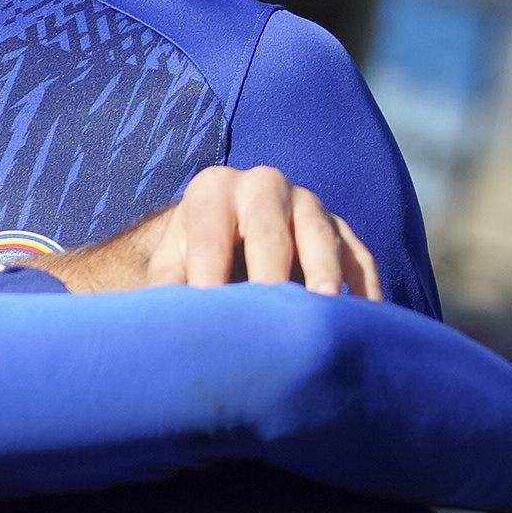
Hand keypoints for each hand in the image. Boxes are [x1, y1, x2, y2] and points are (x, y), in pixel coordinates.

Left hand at [44, 166, 384, 299]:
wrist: (222, 243)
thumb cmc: (185, 266)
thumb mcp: (164, 270)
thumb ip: (158, 289)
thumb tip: (144, 326)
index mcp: (212, 190)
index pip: (211, 232)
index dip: (208, 272)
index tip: (208, 311)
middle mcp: (264, 185)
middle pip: (271, 227)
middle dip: (272, 269)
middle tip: (275, 309)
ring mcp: (310, 205)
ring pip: (322, 235)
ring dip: (325, 273)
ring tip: (325, 310)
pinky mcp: (343, 232)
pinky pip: (359, 257)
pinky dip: (364, 287)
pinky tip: (367, 321)